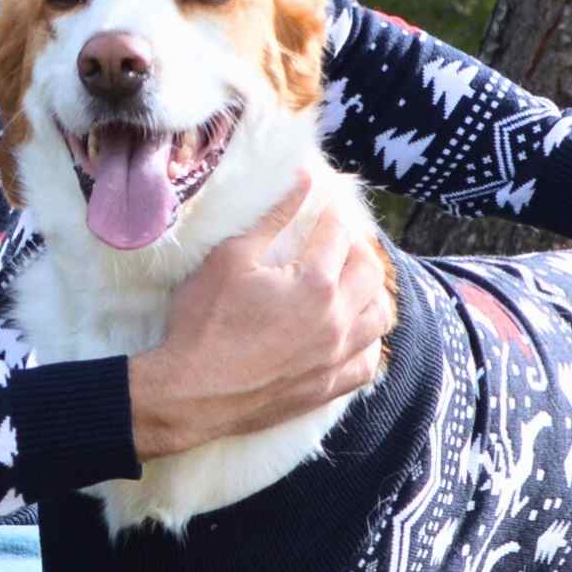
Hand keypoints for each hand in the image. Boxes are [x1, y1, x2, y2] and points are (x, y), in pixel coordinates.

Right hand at [126, 173, 392, 458]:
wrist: (191, 394)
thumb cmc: (204, 322)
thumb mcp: (230, 258)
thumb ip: (273, 216)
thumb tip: (304, 177)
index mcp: (314, 283)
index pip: (338, 234)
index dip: (330, 215)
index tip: (323, 208)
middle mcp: (337, 319)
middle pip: (370, 271)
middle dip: (356, 248)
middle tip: (337, 242)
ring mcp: (337, 357)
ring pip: (380, 317)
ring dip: (371, 293)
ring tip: (351, 283)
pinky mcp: (329, 387)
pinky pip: (369, 362)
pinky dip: (367, 341)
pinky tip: (352, 332)